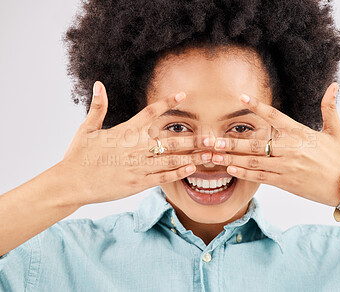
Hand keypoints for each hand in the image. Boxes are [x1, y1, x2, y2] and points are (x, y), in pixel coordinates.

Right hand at [59, 81, 210, 206]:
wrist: (72, 182)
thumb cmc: (79, 155)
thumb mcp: (87, 128)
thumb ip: (98, 107)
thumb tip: (98, 83)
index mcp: (126, 131)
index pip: (152, 112)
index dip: (169, 102)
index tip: (184, 95)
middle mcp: (137, 147)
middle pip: (171, 139)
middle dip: (194, 138)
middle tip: (212, 137)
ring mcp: (139, 166)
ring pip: (172, 159)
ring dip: (193, 156)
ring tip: (210, 154)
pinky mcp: (138, 182)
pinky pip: (163, 177)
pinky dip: (179, 172)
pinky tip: (192, 169)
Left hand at [209, 82, 339, 206]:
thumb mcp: (335, 130)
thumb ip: (329, 107)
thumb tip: (334, 85)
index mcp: (300, 133)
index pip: (274, 116)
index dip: (257, 106)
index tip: (241, 98)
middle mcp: (290, 148)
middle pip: (256, 143)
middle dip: (231, 142)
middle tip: (211, 139)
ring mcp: (286, 166)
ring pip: (254, 161)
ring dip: (231, 158)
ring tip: (213, 155)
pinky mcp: (285, 182)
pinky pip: (260, 177)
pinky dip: (244, 173)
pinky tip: (230, 169)